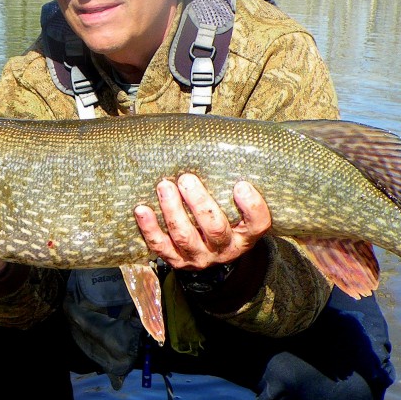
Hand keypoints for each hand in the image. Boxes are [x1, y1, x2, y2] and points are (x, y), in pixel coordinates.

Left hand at [133, 174, 271, 271]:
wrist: (210, 249)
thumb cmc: (224, 213)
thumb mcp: (236, 205)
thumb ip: (231, 182)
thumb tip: (222, 139)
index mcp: (246, 234)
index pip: (258, 224)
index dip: (252, 207)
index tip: (241, 185)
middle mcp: (225, 248)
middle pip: (215, 229)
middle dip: (200, 203)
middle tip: (187, 179)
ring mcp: (200, 257)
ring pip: (185, 236)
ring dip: (173, 210)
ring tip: (164, 186)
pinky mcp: (176, 260)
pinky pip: (160, 246)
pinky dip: (150, 228)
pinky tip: (142, 209)